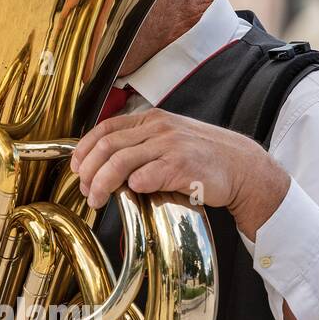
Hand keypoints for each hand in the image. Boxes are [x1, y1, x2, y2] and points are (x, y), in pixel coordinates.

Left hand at [70, 109, 289, 239]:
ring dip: (102, 183)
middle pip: (108, 146)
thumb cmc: (204, 158)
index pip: (106, 129)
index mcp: (152, 119)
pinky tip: (130, 193)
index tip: (76, 168)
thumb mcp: (170, 139)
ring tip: (97, 200)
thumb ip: (141, 144)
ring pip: (121, 162)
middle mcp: (159, 128)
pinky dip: (133, 185)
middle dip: (89, 171)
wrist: (242, 167)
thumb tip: (106, 162)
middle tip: (85, 191)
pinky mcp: (182, 166)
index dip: (84, 150)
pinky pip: (148, 175)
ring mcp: (171, 146)